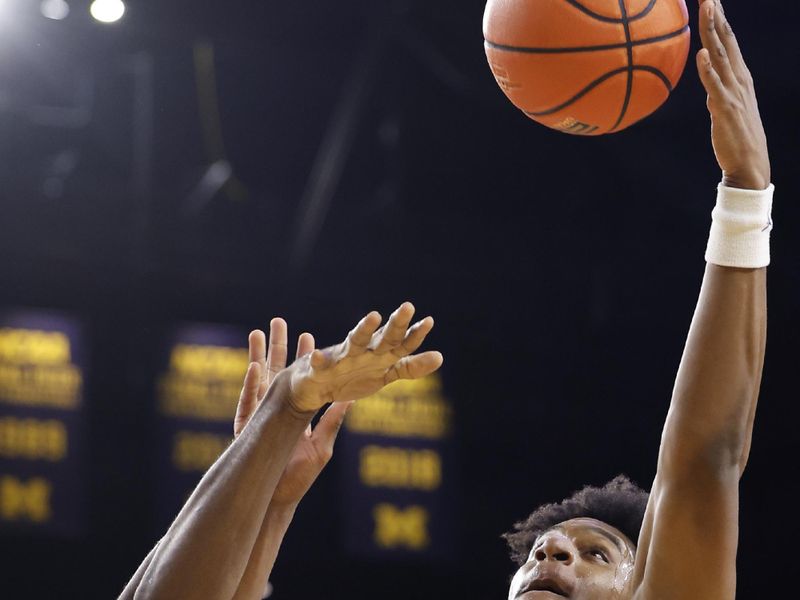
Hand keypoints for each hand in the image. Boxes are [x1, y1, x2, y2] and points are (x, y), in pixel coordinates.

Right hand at [233, 319, 352, 506]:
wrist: (273, 500)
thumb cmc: (298, 478)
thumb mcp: (322, 447)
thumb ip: (333, 421)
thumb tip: (352, 398)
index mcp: (296, 413)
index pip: (301, 379)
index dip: (303, 358)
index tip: (307, 335)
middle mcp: (276, 410)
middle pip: (276, 372)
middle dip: (277, 347)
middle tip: (278, 321)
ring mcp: (258, 417)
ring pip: (258, 380)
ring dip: (258, 356)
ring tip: (258, 332)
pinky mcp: (245, 428)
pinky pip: (247, 402)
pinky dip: (250, 384)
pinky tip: (253, 366)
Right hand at [287, 302, 441, 412]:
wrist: (316, 385)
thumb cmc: (353, 375)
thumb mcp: (385, 374)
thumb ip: (410, 366)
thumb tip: (440, 357)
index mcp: (380, 353)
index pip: (402, 343)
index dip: (416, 334)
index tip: (429, 321)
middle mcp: (364, 350)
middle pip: (383, 337)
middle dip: (396, 324)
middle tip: (408, 307)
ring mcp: (342, 357)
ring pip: (355, 341)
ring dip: (364, 329)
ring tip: (374, 316)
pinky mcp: (319, 367)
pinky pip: (319, 363)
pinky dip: (317, 359)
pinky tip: (317, 356)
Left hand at [696, 0, 769, 189]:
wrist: (750, 164)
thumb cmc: (736, 137)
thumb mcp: (727, 107)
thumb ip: (718, 91)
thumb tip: (707, 82)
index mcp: (739, 78)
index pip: (729, 43)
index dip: (720, 21)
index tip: (711, 1)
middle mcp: (739, 80)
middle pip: (726, 42)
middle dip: (717, 17)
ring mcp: (733, 93)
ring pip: (721, 57)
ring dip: (712, 33)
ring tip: (706, 10)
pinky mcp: (725, 109)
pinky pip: (715, 86)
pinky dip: (708, 70)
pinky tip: (702, 54)